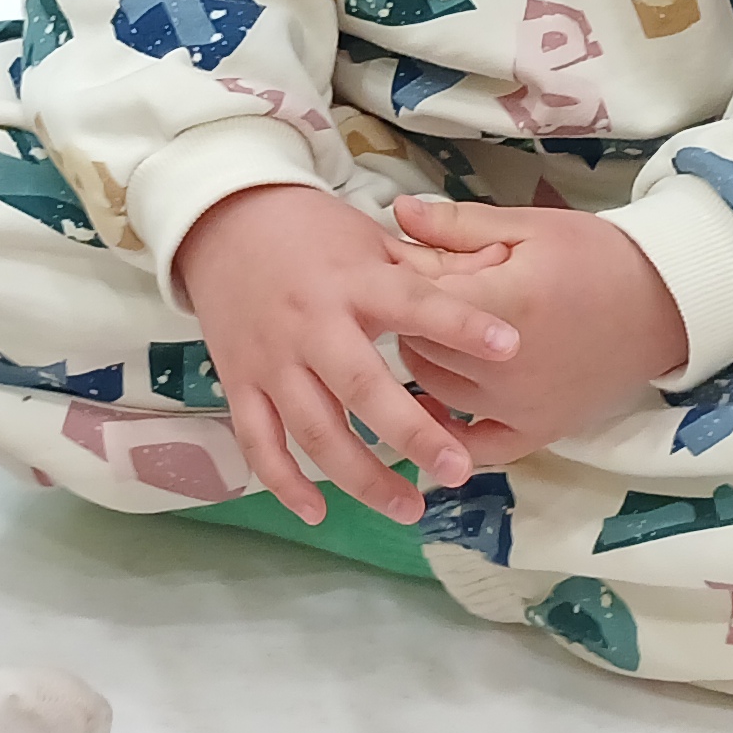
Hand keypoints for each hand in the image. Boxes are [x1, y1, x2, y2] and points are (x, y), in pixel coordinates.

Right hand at [170, 182, 513, 524]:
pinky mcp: (238, 382)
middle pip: (360, 387)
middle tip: (456, 470)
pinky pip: (258, 442)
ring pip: (313, 429)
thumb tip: (502, 260)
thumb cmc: (312, 231)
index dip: (460, 324)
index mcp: (354, 281)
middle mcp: (311, 323)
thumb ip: (431, 264)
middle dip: (410, 433)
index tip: (510, 347)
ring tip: (409, 508)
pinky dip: (283, 481)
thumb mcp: (373, 237)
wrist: (223, 220)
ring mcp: (270, 358)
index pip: (414, 302)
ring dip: (359, 476)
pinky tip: (316, 512)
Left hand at [389, 197, 688, 467]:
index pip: (417, 301)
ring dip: (425, 362)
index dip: (405, 281)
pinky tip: (432, 410)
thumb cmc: (597, 257)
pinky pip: (475, 446)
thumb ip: (458, 225)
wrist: (663, 304)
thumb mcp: (529, 228)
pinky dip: (447, 431)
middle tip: (427, 299)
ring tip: (439, 334)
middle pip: (418, 346)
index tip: (406, 266)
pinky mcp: (538, 431)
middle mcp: (507, 367)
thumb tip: (399, 212)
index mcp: (505, 307)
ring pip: (433, 390)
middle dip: (412, 320)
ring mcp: (521, 406)